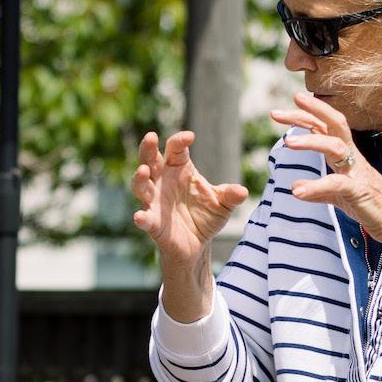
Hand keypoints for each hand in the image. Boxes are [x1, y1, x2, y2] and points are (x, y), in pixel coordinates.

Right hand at [132, 131, 245, 269]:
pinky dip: (142, 217)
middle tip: (150, 137)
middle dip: (147, 148)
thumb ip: (230, 196)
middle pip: (150, 160)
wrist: (197, 245)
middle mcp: (163, 181)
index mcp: (179, 170)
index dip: (180, 141)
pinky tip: (140, 217)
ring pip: (141, 185)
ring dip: (139, 178)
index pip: (176, 150)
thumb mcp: (222, 204)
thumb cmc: (206, 216)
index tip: (190, 137)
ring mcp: (154, 201)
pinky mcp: (152, 223)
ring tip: (143, 171)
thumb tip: (242, 192)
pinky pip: (145, 218)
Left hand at [270, 92, 381, 241]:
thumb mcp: (340, 197)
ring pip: (335, 147)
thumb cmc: (372, 206)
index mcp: (347, 156)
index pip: (326, 128)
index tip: (283, 110)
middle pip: (334, 125)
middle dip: (310, 112)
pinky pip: (337, 185)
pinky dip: (316, 187)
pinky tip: (297, 191)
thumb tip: (294, 187)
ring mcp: (357, 173)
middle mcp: (353, 159)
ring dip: (310, 142)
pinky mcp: (360, 192)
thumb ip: (318, 190)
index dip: (308, 115)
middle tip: (277, 112)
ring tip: (287, 143)